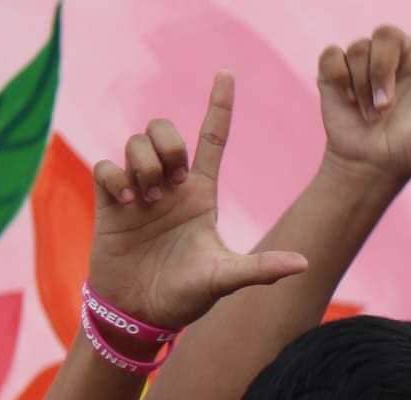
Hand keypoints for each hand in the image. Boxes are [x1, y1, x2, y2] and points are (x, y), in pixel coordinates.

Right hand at [87, 73, 309, 332]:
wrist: (140, 314)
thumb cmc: (185, 297)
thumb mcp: (225, 279)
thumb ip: (260, 269)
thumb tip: (304, 264)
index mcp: (201, 195)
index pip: (212, 140)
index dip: (219, 106)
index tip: (226, 74)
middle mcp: (170, 187)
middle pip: (165, 130)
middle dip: (167, 144)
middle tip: (169, 181)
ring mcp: (139, 191)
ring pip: (135, 142)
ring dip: (142, 164)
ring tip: (145, 200)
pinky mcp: (110, 202)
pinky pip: (106, 166)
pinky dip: (115, 178)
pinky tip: (127, 205)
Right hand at [319, 0, 410, 186]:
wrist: (376, 166)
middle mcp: (398, 52)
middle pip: (385, 31)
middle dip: (384, 72)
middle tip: (389, 107)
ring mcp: (366, 60)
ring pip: (358, 47)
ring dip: (366, 89)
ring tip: (374, 114)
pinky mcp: (337, 70)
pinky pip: (333, 56)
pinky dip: (342, 84)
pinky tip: (351, 103)